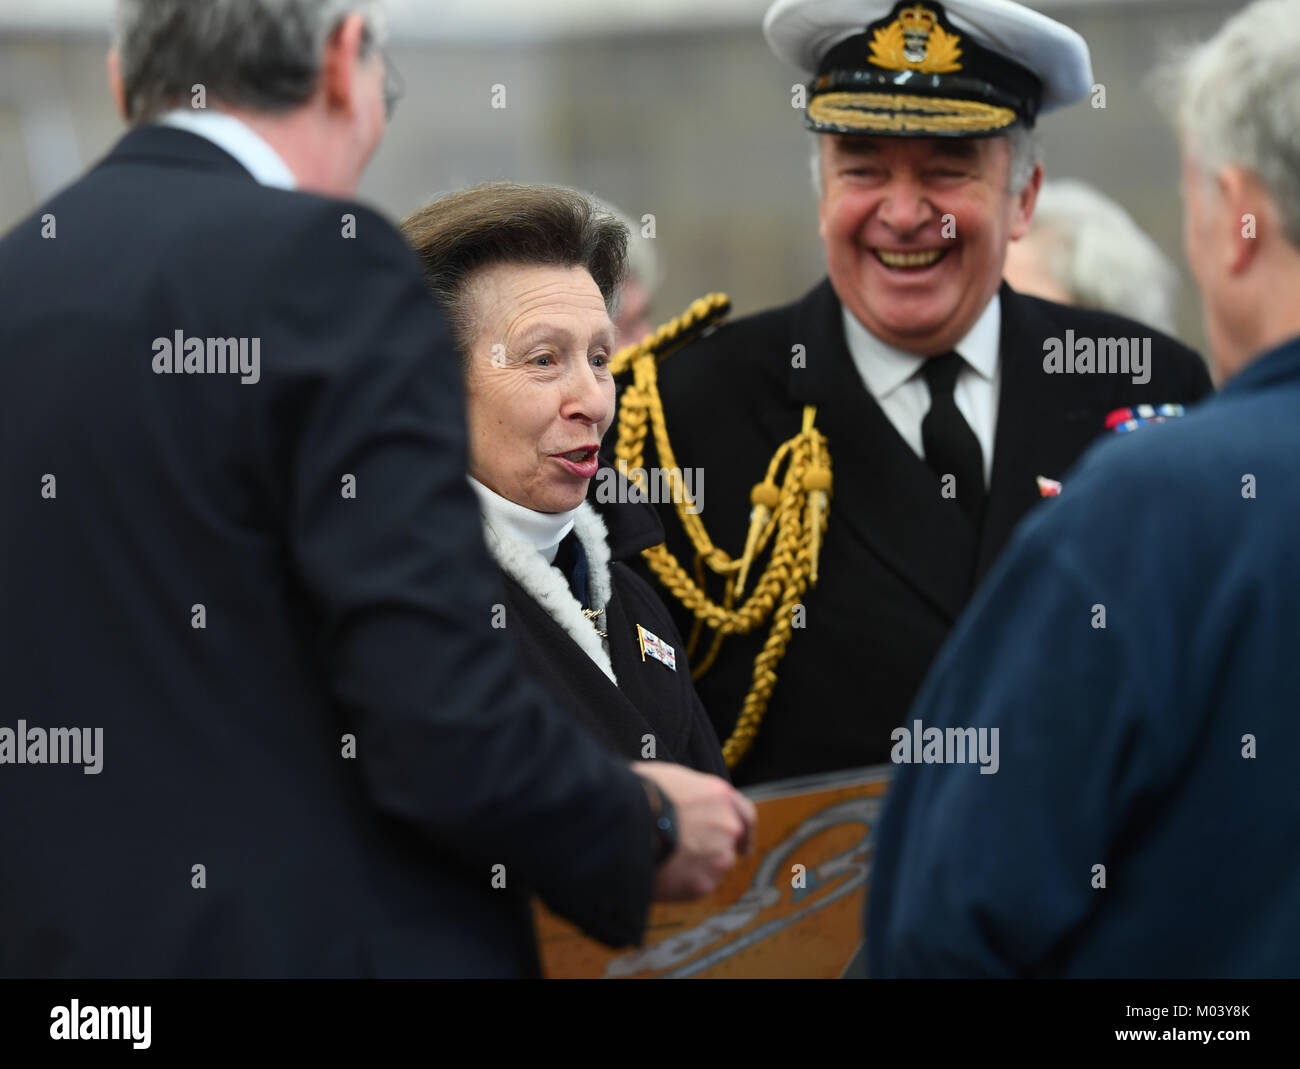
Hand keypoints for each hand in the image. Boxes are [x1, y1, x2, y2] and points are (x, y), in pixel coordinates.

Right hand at [632, 761, 756, 901]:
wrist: (624, 824)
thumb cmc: (639, 795)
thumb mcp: (670, 778)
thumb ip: (690, 795)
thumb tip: (684, 802)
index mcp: (719, 796)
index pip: (745, 815)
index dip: (745, 831)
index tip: (744, 844)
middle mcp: (727, 826)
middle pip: (729, 844)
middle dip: (712, 850)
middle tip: (689, 855)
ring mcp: (718, 857)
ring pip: (713, 868)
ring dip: (696, 867)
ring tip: (666, 861)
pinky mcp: (702, 883)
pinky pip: (696, 886)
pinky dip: (683, 884)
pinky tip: (663, 873)